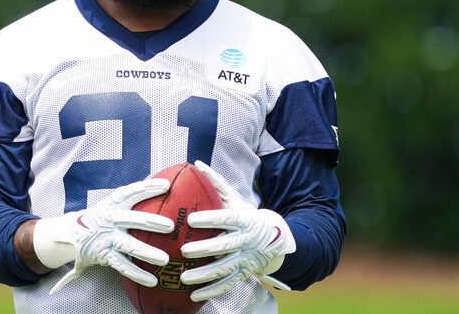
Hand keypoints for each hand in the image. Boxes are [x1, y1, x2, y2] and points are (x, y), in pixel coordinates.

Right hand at [32, 178, 173, 293]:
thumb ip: (134, 197)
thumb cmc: (104, 215)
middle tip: (171, 226)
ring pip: (129, 246)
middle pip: (133, 220)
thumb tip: (166, 184)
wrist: (74, 233)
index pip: (132, 192)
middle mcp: (110, 219)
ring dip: (147, 253)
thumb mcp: (113, 202)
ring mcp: (108, 238)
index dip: (148, 188)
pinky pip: (123, 267)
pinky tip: (153, 280)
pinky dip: (138, 274)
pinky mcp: (105, 255)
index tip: (167, 186)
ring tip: (165, 259)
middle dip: (152, 222)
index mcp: (114, 203)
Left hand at [180, 161, 295, 300]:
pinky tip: (194, 296)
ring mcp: (245, 259)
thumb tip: (197, 163)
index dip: (210, 219)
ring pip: (224, 269)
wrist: (274, 239)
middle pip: (224, 245)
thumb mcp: (236, 198)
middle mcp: (245, 240)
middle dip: (204, 249)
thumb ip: (216, 183)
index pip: (225, 218)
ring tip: (184, 278)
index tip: (191, 220)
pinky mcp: (244, 274)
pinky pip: (227, 284)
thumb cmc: (246, 215)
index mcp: (243, 219)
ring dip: (204, 275)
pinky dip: (211, 291)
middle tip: (184, 250)